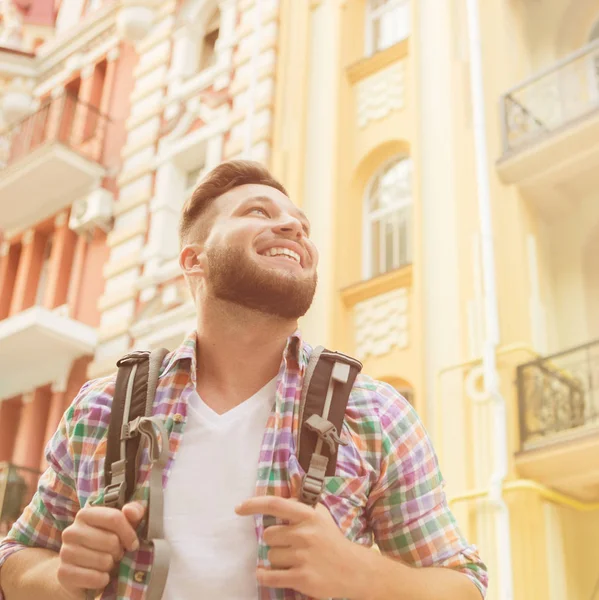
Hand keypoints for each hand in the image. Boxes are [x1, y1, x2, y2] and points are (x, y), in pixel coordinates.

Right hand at [57, 502, 144, 597]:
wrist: (78, 570)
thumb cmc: (106, 542)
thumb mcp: (123, 524)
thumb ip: (133, 512)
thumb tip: (130, 511)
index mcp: (85, 514)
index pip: (114, 518)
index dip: (129, 533)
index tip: (133, 543)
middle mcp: (71, 531)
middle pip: (111, 541)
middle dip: (119, 551)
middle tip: (115, 554)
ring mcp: (65, 552)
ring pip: (104, 560)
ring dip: (110, 565)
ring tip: (106, 563)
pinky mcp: (64, 573)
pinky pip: (94, 578)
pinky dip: (102, 580)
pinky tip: (100, 576)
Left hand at [235, 496, 365, 598]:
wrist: (353, 570)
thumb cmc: (332, 539)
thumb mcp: (319, 515)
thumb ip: (302, 500)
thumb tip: (292, 477)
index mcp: (308, 515)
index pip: (276, 504)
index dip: (254, 504)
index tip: (239, 508)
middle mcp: (305, 534)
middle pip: (268, 535)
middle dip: (275, 541)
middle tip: (289, 545)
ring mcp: (303, 557)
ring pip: (270, 556)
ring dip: (276, 560)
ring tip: (293, 560)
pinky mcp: (302, 578)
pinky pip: (270, 576)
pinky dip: (264, 576)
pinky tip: (265, 574)